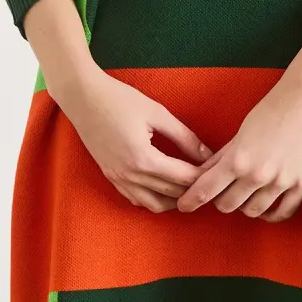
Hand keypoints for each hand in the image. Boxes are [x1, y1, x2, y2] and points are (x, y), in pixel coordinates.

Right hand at [54, 68, 211, 212]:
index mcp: (143, 159)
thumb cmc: (120, 99)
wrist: (82, 97)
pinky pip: (137, 199)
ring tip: (192, 188)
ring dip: (175, 200)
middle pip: (171, 194)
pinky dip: (155, 199)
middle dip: (194, 189)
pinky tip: (167, 189)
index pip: (183, 178)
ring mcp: (117, 179)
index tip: (219, 172)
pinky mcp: (110, 177)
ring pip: (154, 204)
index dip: (204, 177)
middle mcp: (129, 175)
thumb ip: (185, 137)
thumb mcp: (158, 114)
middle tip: (211, 181)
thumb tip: (208, 154)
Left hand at [176, 71, 301, 220]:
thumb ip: (220, 157)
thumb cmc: (272, 109)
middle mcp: (257, 175)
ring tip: (243, 195)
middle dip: (219, 199)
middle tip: (220, 191)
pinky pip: (283, 212)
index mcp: (238, 159)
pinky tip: (265, 208)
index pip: (205, 191)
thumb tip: (201, 175)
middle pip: (227, 205)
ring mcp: (281, 182)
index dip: (190, 201)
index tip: (184, 205)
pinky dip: (270, 214)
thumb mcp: (240, 132)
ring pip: (252, 212)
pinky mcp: (301, 183)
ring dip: (243, 205)